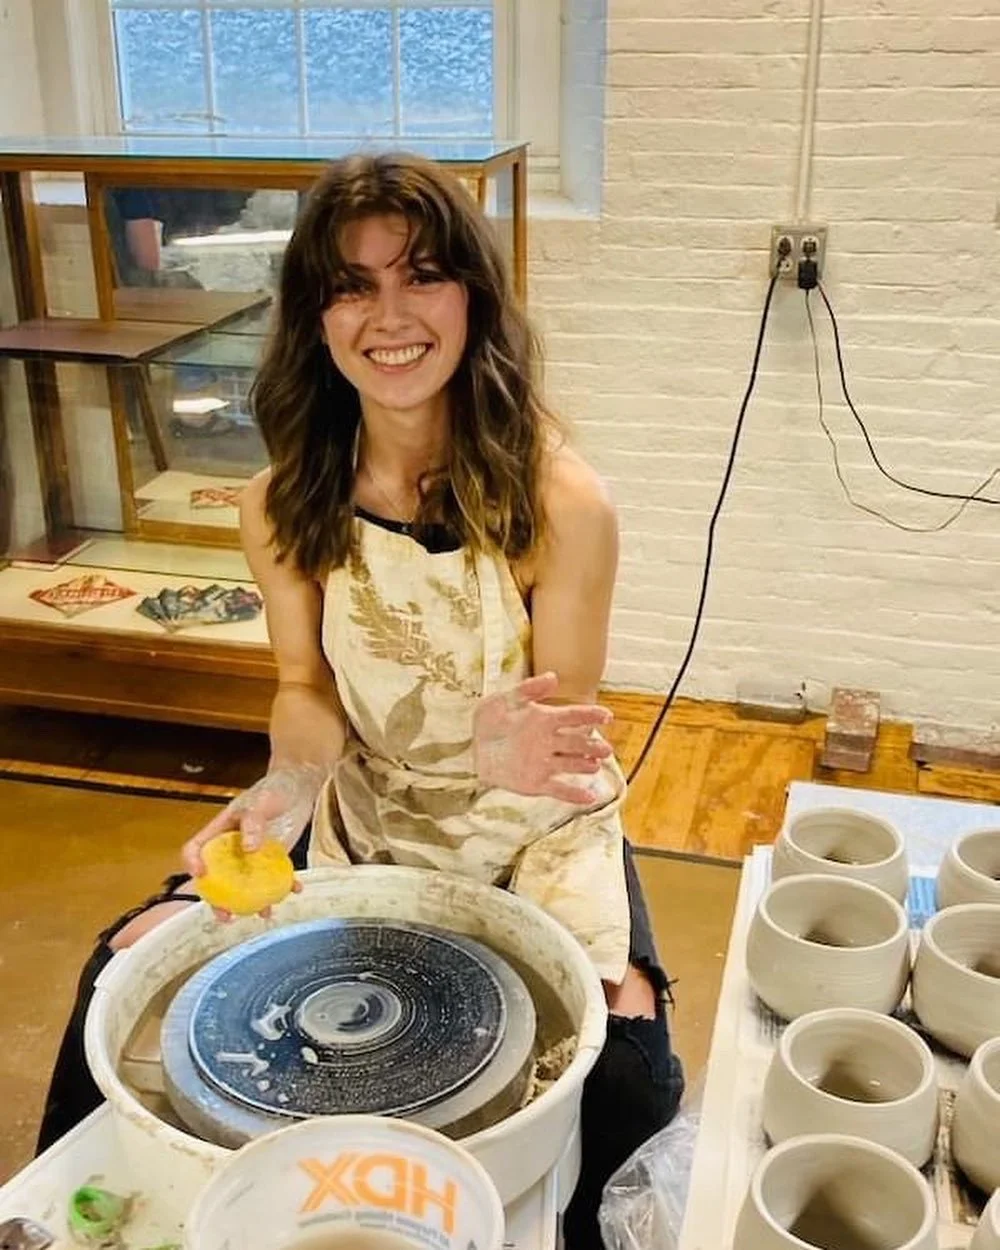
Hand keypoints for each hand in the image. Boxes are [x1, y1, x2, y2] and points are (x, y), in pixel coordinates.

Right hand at [180, 764, 325, 918]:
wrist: (300, 786)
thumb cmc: (275, 788)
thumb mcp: (262, 801)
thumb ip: (254, 822)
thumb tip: (248, 849)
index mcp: (220, 831)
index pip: (196, 849)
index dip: (192, 863)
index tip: (201, 876)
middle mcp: (233, 848)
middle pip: (218, 878)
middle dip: (219, 901)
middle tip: (226, 916)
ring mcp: (253, 857)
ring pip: (245, 886)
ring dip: (252, 903)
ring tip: (264, 913)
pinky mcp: (274, 860)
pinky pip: (275, 879)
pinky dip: (284, 887)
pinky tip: (295, 889)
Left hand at [473, 672, 613, 804]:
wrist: (470, 747)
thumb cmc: (489, 720)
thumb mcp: (505, 699)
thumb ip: (529, 688)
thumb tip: (553, 676)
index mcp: (545, 719)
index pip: (574, 716)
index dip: (591, 715)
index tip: (607, 716)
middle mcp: (549, 741)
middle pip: (577, 743)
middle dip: (592, 746)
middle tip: (605, 750)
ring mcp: (544, 763)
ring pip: (571, 765)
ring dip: (585, 766)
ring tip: (594, 766)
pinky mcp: (536, 783)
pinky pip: (559, 789)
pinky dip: (574, 794)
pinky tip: (589, 797)